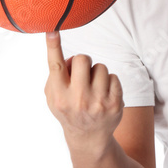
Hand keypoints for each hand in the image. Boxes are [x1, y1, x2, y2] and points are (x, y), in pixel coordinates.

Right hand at [44, 30, 123, 153]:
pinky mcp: (115, 103)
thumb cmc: (69, 110)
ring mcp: (98, 102)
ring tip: (93, 87)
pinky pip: (113, 76)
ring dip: (96, 73)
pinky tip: (103, 94)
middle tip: (81, 73)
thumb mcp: (53, 97)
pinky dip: (109, 82)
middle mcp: (78, 99)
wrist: (89, 137)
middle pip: (82, 58)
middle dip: (82, 61)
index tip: (52, 30)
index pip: (55, 66)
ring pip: (100, 66)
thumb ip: (55, 76)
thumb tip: (68, 57)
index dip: (53, 46)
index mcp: (59, 95)